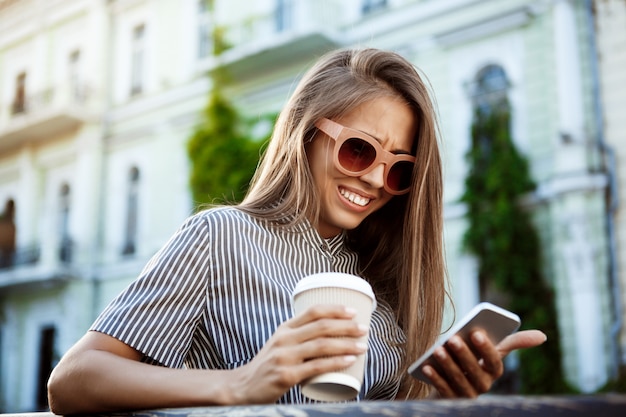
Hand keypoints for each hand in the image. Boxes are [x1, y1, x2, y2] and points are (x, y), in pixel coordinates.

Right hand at [227, 304, 367, 403]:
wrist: (243, 387)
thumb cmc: (268, 365)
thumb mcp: (280, 344)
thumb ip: (299, 336)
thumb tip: (329, 330)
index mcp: (285, 328)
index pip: (313, 311)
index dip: (335, 309)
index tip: (353, 311)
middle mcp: (284, 339)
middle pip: (321, 326)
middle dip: (347, 326)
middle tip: (364, 329)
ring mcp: (285, 357)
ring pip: (321, 345)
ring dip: (346, 344)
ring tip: (362, 346)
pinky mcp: (286, 375)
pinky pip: (316, 366)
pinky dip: (335, 362)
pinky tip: (348, 360)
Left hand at [422, 329, 546, 397]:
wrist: (453, 381)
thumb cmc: (474, 359)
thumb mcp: (490, 349)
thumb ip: (512, 342)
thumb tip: (543, 336)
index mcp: (494, 371)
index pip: (495, 362)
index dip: (487, 349)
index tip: (476, 333)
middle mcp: (483, 386)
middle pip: (475, 371)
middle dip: (464, 355)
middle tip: (452, 338)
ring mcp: (467, 395)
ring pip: (459, 380)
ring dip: (448, 365)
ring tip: (436, 350)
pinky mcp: (451, 400)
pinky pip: (443, 390)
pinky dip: (435, 378)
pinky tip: (426, 366)